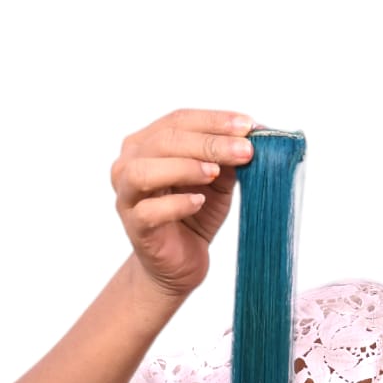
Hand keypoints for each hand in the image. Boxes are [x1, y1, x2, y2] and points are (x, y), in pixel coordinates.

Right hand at [110, 108, 256, 296]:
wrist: (181, 262)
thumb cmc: (196, 214)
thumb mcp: (219, 181)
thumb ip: (228, 159)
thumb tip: (255, 135)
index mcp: (148, 143)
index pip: (179, 121)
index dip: (214, 120)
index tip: (249, 125)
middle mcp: (129, 163)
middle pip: (164, 141)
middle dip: (209, 143)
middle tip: (245, 150)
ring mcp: (127, 195)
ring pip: (145, 171)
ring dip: (184, 167)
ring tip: (214, 172)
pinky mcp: (135, 226)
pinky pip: (149, 211)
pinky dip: (176, 204)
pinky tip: (198, 202)